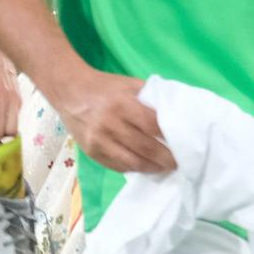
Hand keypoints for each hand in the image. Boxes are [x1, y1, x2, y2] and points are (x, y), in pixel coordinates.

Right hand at [51, 68, 176, 174]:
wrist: (69, 91)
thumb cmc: (104, 87)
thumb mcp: (130, 84)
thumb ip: (151, 98)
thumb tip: (175, 115)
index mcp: (122, 104)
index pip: (152, 125)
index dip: (170, 137)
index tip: (184, 144)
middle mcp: (109, 124)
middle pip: (145, 147)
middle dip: (165, 158)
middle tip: (180, 162)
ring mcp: (99, 141)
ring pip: (131, 162)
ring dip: (151, 168)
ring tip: (165, 168)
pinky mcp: (91, 153)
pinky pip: (117, 166)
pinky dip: (133, 168)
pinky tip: (145, 167)